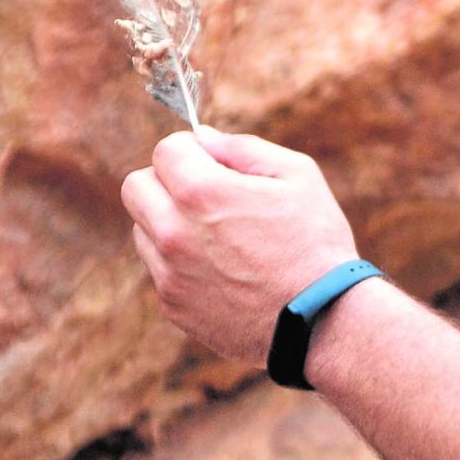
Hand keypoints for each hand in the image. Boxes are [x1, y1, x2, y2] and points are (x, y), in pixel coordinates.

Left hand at [120, 128, 359, 364]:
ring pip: (143, 230)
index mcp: (201, 192)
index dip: (192, 150)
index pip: (165, 150)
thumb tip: (205, 138)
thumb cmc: (317, 244)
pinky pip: (161, 270)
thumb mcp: (299, 176)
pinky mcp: (173, 306)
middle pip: (136, 187)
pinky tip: (225, 272)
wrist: (323, 321)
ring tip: (219, 238)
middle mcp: (173, 232)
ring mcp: (169, 273)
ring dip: (169, 224)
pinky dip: (183, 265)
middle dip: (166, 182)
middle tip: (205, 195)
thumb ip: (245, 148)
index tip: (213, 163)